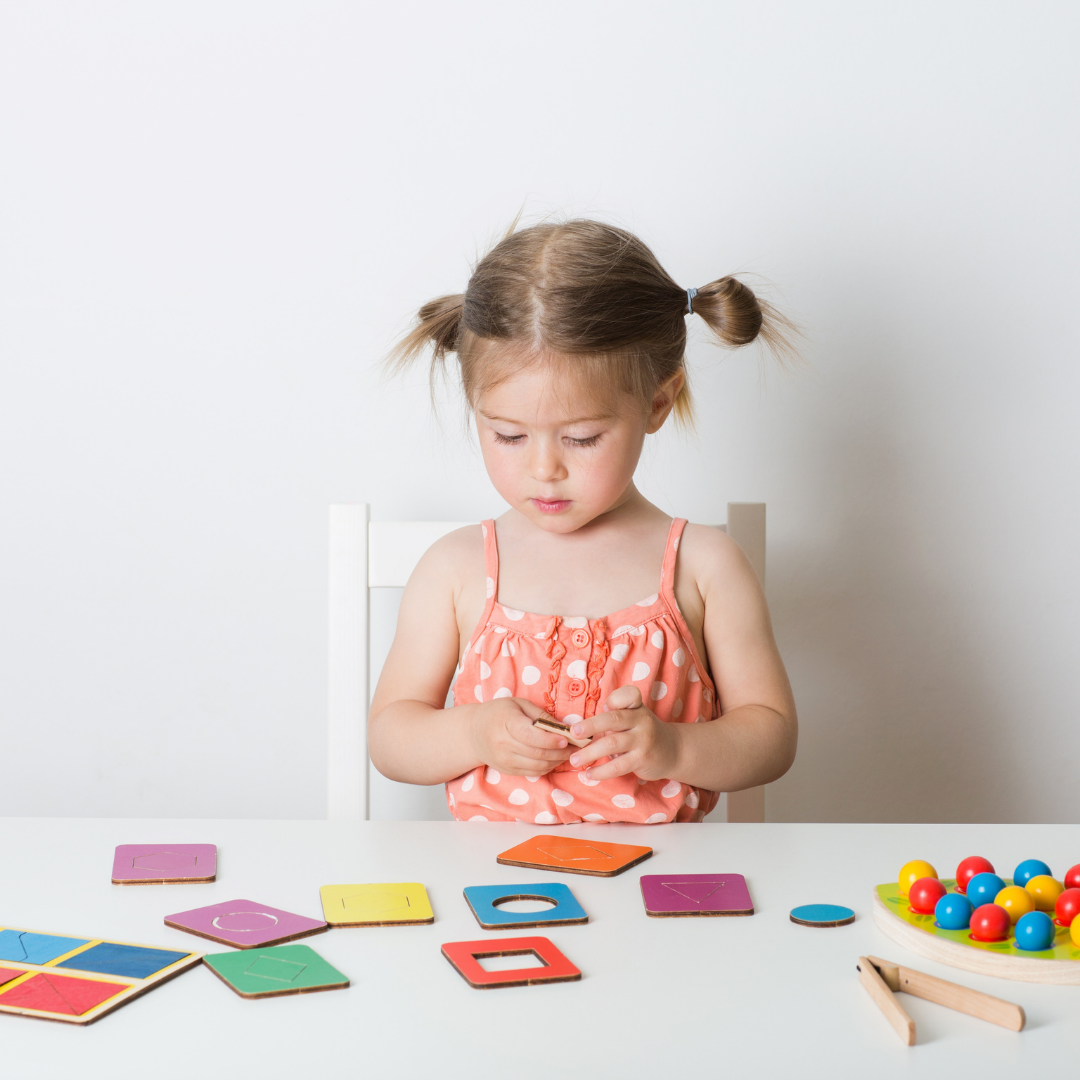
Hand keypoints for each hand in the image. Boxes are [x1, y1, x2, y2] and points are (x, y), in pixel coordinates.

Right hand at [468, 697, 572, 777]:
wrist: (473, 733)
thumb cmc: (498, 713)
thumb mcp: (518, 704)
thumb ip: (541, 715)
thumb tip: (564, 726)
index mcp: (507, 723)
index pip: (532, 736)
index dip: (551, 740)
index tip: (566, 738)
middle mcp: (504, 745)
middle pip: (538, 754)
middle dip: (560, 752)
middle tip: (576, 748)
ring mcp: (505, 761)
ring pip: (537, 766)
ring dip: (557, 762)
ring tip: (569, 754)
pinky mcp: (508, 771)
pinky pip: (533, 772)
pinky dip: (548, 768)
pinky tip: (555, 759)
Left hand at [566, 685, 681, 781]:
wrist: (673, 751)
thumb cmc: (641, 732)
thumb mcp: (633, 717)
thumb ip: (613, 716)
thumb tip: (583, 726)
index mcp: (636, 707)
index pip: (629, 695)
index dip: (617, 698)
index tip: (604, 705)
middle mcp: (641, 720)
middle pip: (614, 719)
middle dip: (591, 725)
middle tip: (574, 733)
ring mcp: (643, 740)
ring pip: (612, 744)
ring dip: (590, 753)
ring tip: (574, 760)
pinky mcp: (642, 759)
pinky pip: (618, 766)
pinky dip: (602, 771)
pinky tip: (589, 774)